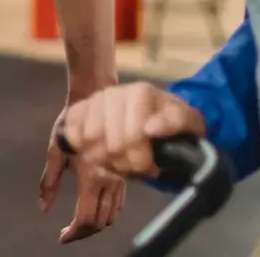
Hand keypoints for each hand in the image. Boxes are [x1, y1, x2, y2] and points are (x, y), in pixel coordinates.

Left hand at [40, 106, 126, 243]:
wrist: (97, 101)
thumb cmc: (72, 123)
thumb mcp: (56, 148)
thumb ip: (49, 180)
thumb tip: (43, 207)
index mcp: (91, 176)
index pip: (86, 218)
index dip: (74, 233)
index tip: (62, 237)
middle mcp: (109, 181)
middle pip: (100, 221)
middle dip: (84, 232)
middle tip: (68, 232)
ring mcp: (120, 178)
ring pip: (112, 214)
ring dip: (96, 224)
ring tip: (80, 223)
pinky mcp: (124, 173)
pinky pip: (119, 203)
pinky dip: (108, 213)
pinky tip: (96, 208)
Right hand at [58, 82, 206, 178]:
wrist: (152, 113)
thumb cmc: (170, 122)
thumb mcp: (187, 122)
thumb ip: (177, 122)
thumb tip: (151, 128)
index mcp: (141, 92)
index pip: (133, 136)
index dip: (140, 160)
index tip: (148, 166)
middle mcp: (115, 93)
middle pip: (112, 144)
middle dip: (124, 163)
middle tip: (133, 166)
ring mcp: (95, 101)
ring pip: (90, 140)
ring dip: (105, 159)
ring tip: (118, 159)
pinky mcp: (80, 110)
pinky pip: (72, 132)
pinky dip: (82, 147)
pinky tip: (97, 151)